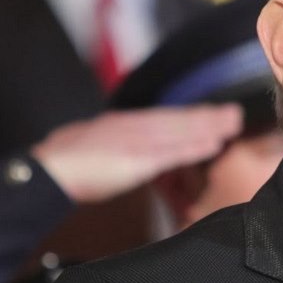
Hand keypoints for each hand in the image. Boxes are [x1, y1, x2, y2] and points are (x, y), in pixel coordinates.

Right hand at [32, 104, 243, 202]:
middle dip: (206, 117)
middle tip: (234, 113)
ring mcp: (136, 142)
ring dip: (208, 127)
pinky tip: (213, 145)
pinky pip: (172, 153)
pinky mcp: (137, 160)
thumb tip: (116, 150)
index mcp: (121, 124)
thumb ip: (108, 146)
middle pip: (176, 120)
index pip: (162, 119)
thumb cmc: (61, 163)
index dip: (188, 117)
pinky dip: (194, 148)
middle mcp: (133, 127)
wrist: (48, 169)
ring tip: (232, 124)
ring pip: (180, 132)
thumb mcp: (88, 145)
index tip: (210, 114)